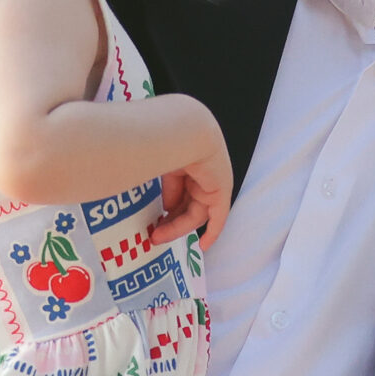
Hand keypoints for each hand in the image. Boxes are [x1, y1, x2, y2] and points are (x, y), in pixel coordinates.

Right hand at [149, 104, 233, 249]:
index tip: (158, 218)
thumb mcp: (156, 162)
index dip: (169, 202)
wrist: (183, 130)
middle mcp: (202, 168)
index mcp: (185, 156)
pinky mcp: (221, 189)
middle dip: (170, 218)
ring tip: (157, 237)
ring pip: (196, 210)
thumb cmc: (160, 138)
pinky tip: (203, 246)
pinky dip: (212, 231)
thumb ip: (162, 183)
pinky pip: (218, 216)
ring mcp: (213, 178)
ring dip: (177, 226)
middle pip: (187, 201)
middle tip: (152, 232)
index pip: (178, 186)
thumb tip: (165, 206)